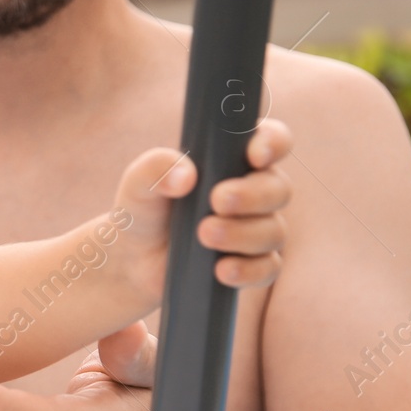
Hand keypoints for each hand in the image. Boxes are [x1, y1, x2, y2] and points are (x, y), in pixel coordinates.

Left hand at [110, 117, 292, 302]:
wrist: (133, 261)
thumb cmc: (144, 211)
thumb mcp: (139, 185)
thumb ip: (155, 168)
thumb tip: (186, 176)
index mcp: (234, 162)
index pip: (271, 141)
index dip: (272, 143)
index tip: (255, 155)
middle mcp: (255, 194)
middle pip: (278, 189)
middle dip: (252, 195)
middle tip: (217, 200)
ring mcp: (256, 231)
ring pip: (273, 231)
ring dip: (243, 233)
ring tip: (204, 234)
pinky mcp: (252, 266)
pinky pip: (267, 269)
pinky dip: (248, 270)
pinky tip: (222, 269)